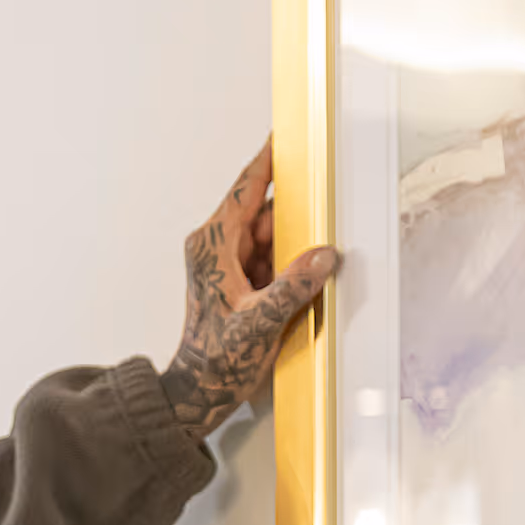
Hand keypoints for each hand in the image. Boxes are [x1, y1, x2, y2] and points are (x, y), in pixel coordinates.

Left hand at [159, 141, 337, 440]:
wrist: (200, 390)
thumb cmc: (218, 360)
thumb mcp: (260, 322)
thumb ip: (294, 287)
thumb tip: (323, 256)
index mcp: (213, 245)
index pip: (245, 188)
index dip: (267, 160)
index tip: (283, 134)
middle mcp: (216, 247)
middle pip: (263, 211)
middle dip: (295, 213)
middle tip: (323, 207)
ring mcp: (226, 262)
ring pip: (269, 235)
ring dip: (293, 244)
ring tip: (313, 256)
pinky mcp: (238, 279)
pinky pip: (270, 256)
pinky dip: (288, 262)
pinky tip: (303, 276)